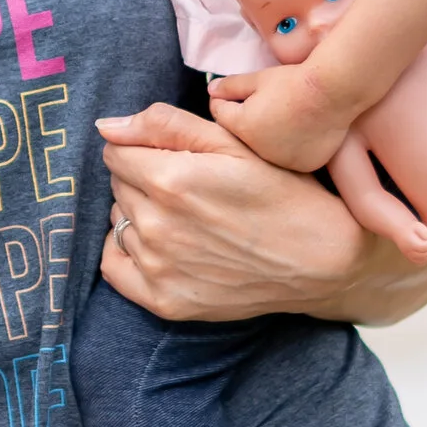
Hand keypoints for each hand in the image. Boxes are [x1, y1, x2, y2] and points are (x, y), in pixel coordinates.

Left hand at [98, 103, 426, 327]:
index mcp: (171, 180)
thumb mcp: (234, 142)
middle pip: (117, 187)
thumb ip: (163, 124)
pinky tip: (161, 246)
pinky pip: (114, 267)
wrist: (322, 259)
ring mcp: (158, 269)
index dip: (144, 150)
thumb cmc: (282, 192)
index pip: (116, 153)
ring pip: (118, 221)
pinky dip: (128, 252)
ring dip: (140, 215)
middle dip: (143, 180)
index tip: (177, 159)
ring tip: (187, 218)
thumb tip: (104, 126)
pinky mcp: (163, 302)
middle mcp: (157, 226)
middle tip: (190, 189)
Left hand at [206, 61, 350, 173]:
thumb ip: (230, 86)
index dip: (225, 102)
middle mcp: (259, 150)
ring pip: (268, 149)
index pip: (221, 114)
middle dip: (248, 122)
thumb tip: (212, 90)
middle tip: (265, 104)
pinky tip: (302, 132)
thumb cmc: (293, 81)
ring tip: (287, 118)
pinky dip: (292, 148)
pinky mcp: (304, 165)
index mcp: (242, 127)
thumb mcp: (258, 79)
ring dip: (270, 138)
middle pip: (244, 136)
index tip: (233, 94)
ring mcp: (283, 160)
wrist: (332, 92)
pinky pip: (291, 157)